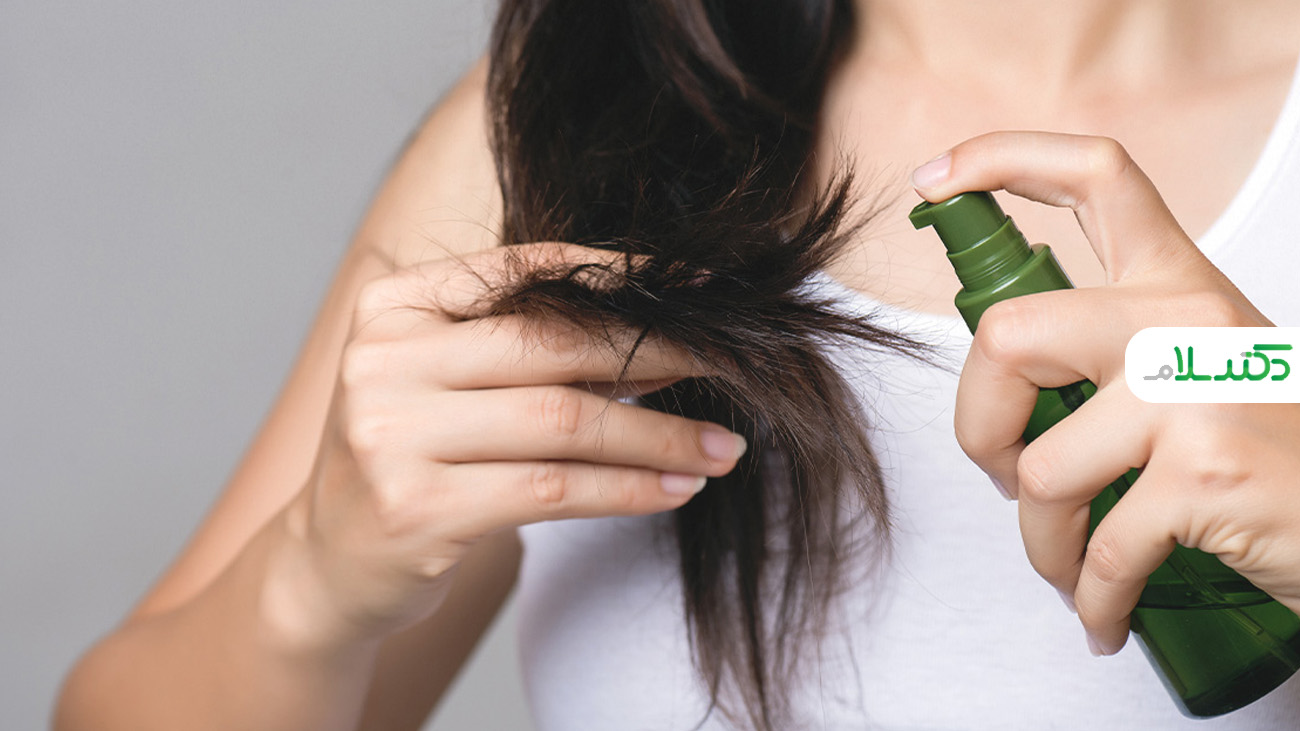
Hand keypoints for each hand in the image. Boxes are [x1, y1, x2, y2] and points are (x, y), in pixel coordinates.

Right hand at [275, 242, 746, 646]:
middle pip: (552, 346)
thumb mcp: (447, 385)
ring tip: (721, 447)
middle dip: (657, 356)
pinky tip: (675, 490)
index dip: (618, 276)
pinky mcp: (417, 509)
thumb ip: (529, 352)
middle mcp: (384, 359)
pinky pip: (553, 489)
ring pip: (564, 421)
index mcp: (393, 306)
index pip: (523, 272)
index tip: (697, 289)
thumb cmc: (410, 459)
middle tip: (733, 367)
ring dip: (658, 435)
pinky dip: (627, 488)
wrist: (327, 563)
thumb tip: (663, 339)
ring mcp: (392, 435)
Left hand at [911, 131, 1299, 655]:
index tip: (934, 182)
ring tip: (1069, 565)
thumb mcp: (1201, 365)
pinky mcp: (1205, 474)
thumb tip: (1000, 372)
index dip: (1001, 160)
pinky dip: (1090, 599)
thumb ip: (1111, 345)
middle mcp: (1184, 318)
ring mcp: (1197, 391)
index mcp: (1177, 281)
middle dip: (976, 427)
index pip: (1093, 176)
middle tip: (1003, 474)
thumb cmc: (1272, 450)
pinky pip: (1098, 548)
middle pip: (1007, 335)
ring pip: (1039, 467)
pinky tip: (1102, 616)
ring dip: (1040, 543)